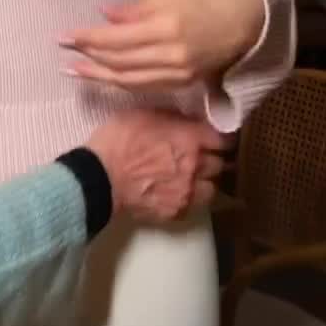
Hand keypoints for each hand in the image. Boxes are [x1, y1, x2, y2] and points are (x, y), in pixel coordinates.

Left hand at [62, 0, 265, 90]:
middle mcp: (170, 55)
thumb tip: (104, 15)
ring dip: (98, 75)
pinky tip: (104, 76)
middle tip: (63, 51)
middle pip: (118, 62)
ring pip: (128, 79)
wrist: (247, 23)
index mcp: (166, 28)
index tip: (64, 36)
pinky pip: (144, 86)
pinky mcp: (183, 84)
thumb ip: (136, 10)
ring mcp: (177, 73)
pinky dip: (120, 82)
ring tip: (74, 69)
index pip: (116, 39)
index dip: (86, 38)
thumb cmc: (207, 1)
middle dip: (87, 57)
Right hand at [87, 108, 229, 222]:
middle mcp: (196, 166)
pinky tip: (175, 193)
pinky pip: (192, 206)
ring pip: (212, 189)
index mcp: (190, 138)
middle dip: (212, 159)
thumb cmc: (119, 139)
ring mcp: (187, 192)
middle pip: (220, 164)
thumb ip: (172, 117)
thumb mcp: (144, 113)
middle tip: (199, 156)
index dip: (221, 138)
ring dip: (204, 182)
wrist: (101, 177)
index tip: (216, 138)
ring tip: (191, 178)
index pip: (224, 139)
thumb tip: (187, 121)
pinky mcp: (176, 212)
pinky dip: (187, 199)